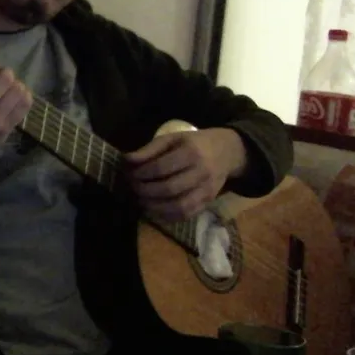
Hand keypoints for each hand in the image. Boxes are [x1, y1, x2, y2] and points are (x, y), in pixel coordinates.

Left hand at [123, 127, 247, 220]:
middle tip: (132, 189)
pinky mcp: (208, 202)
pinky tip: (154, 210)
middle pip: (169, 188)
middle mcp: (201, 173)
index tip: (130, 174)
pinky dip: (167, 216)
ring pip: (179, 206)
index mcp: (191, 152)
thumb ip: (150, 149)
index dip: (141, 174)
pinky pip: (186, 214)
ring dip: (154, 207)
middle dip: (145, 191)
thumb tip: (127, 160)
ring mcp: (207, 190)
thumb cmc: (193, 143)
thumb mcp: (172, 139)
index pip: (161, 167)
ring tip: (140, 201)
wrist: (227, 152)